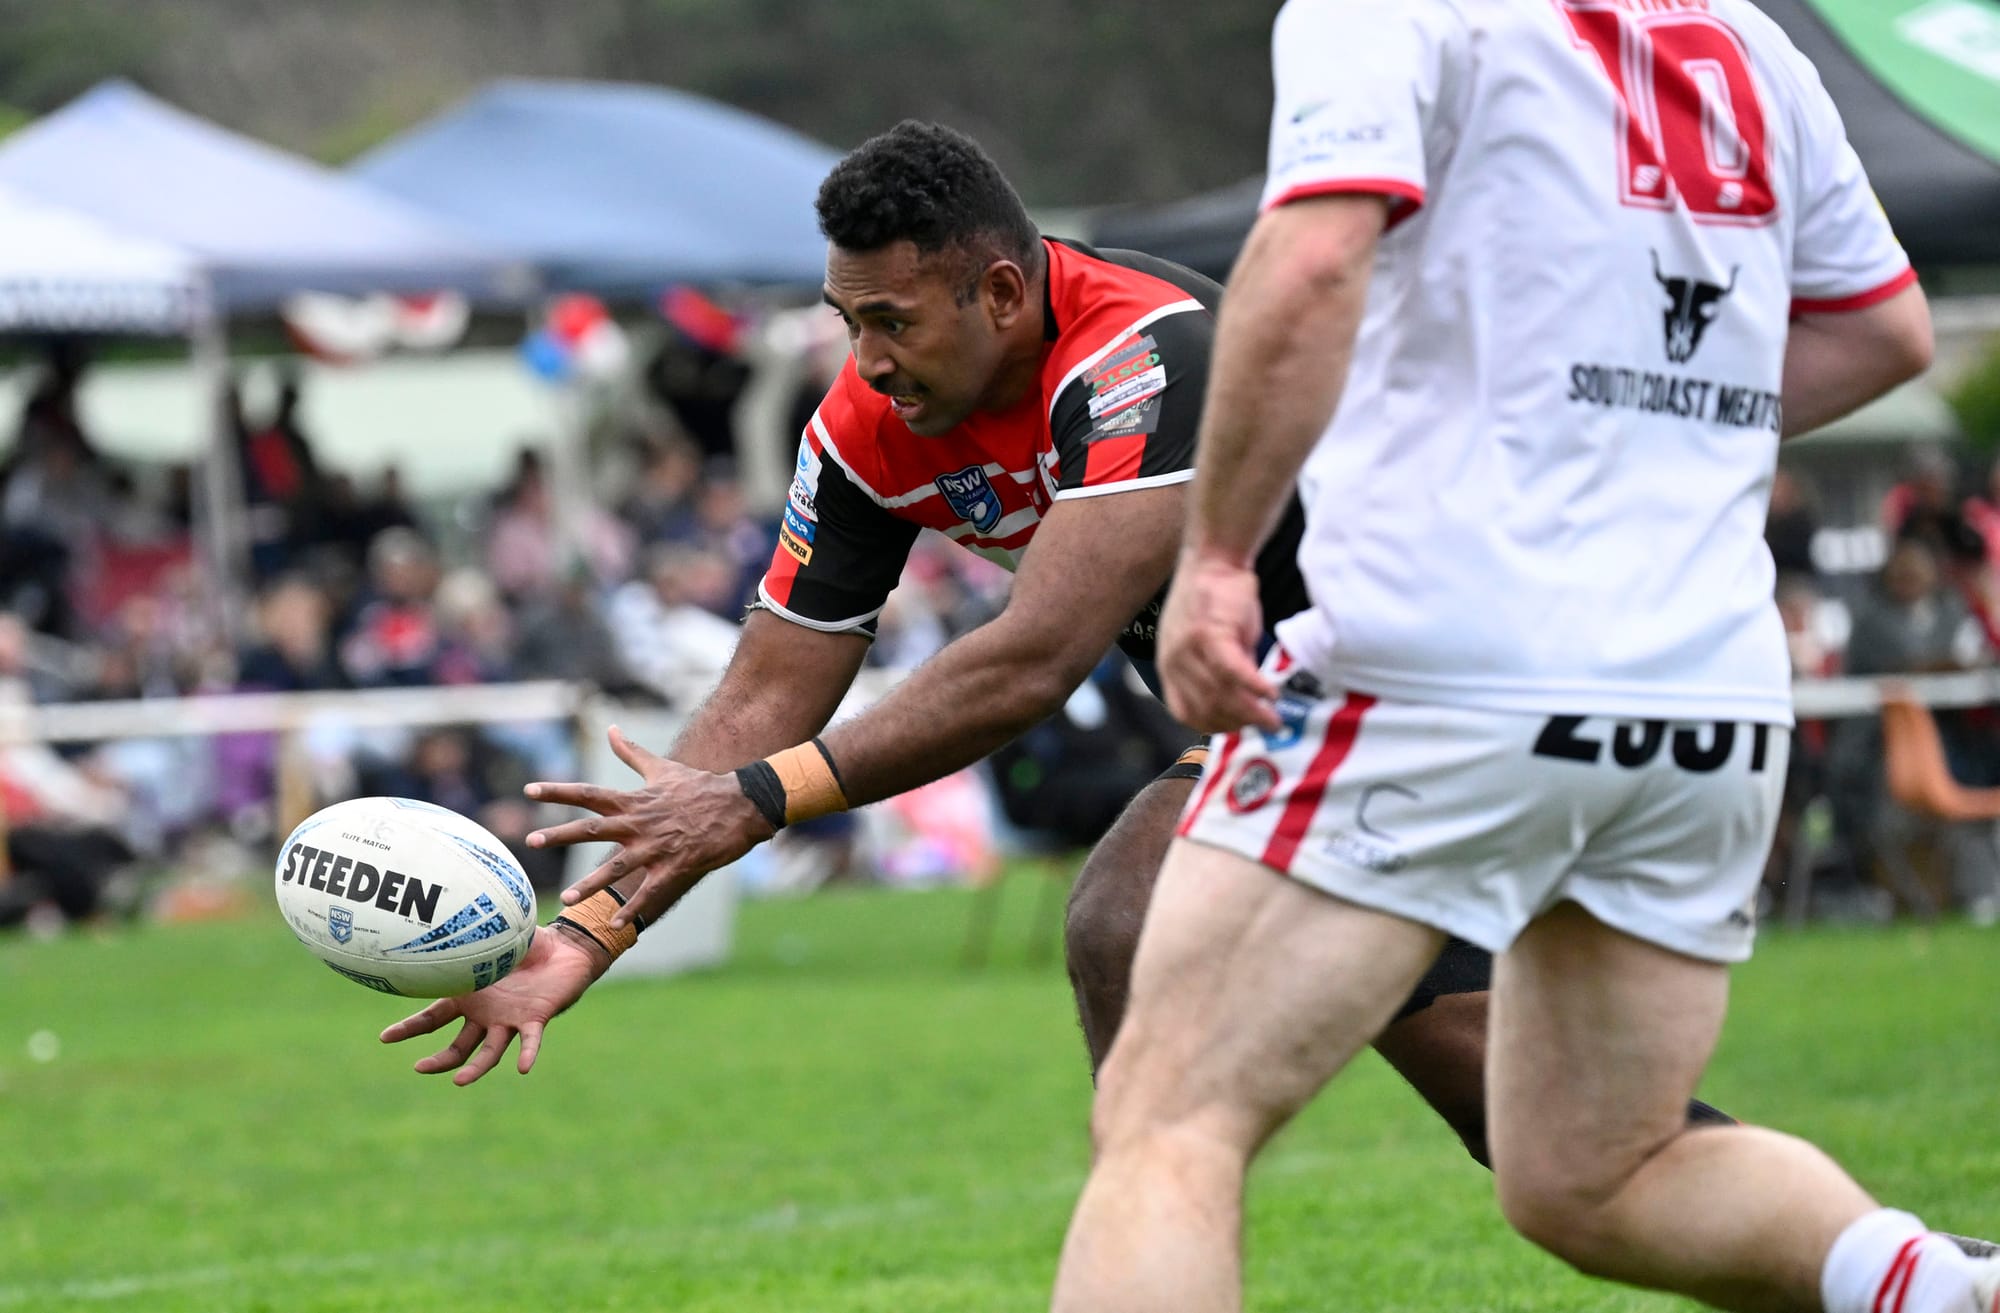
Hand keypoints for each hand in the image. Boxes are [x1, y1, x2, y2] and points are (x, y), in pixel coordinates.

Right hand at [379, 924, 604, 1084]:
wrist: (565, 948)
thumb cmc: (528, 942)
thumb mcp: (493, 936)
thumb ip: (470, 935)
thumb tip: (441, 912)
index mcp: (469, 997)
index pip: (433, 1018)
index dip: (409, 1029)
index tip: (385, 1038)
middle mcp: (486, 1015)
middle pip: (457, 1045)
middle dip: (438, 1060)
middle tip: (419, 1068)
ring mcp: (509, 1020)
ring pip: (488, 1052)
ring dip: (474, 1068)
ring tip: (459, 1081)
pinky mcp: (535, 1019)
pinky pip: (530, 1040)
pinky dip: (527, 1054)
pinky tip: (522, 1068)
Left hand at [525, 725, 776, 927]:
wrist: (740, 805)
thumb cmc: (699, 787)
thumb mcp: (662, 768)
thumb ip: (631, 752)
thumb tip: (610, 729)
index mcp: (634, 800)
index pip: (588, 793)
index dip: (558, 791)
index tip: (529, 790)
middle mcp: (639, 823)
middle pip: (592, 828)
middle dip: (561, 834)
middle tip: (532, 840)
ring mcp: (657, 847)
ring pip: (617, 867)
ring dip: (591, 884)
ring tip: (567, 899)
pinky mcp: (675, 866)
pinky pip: (650, 891)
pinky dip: (633, 908)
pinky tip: (616, 923)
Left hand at [1157, 551, 1279, 733]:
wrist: (1214, 558)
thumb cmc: (1216, 599)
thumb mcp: (1208, 642)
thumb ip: (1220, 672)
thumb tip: (1243, 700)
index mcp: (1169, 666)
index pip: (1185, 712)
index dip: (1214, 725)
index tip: (1239, 728)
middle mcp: (1174, 661)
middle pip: (1207, 708)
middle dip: (1239, 723)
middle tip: (1266, 726)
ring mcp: (1189, 648)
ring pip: (1221, 694)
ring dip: (1251, 712)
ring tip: (1274, 719)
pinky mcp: (1211, 634)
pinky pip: (1234, 672)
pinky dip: (1254, 688)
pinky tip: (1272, 695)